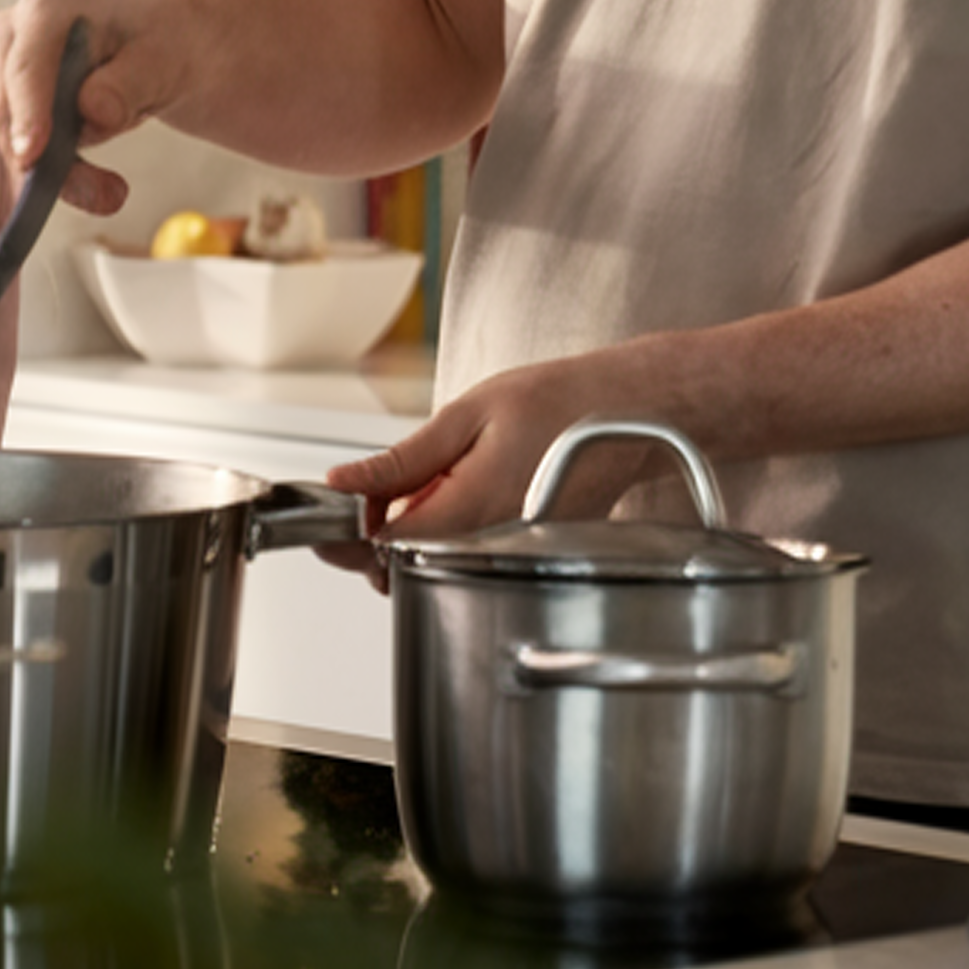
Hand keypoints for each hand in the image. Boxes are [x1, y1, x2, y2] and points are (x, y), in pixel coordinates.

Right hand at [0, 0, 183, 220]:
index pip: (25, 66)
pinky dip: (61, 177)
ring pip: (12, 138)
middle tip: (107, 194)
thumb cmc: (160, 42)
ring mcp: (5, 69)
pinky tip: (103, 189)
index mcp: (47, 8)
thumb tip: (94, 111)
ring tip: (113, 193)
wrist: (160, 46)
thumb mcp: (161, 60)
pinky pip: (24, 151)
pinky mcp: (13, 103)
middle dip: (49, 160)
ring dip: (60, 175)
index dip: (27, 113)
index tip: (32, 158)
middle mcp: (14, 34)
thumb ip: (128, 84)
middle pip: (8, 109)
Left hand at [323, 356, 669, 541]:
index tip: (338, 503)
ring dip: (412, 527)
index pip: (382, 547)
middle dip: (377, 529)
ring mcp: (505, 554)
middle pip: (401, 566)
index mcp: (469, 512)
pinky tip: (460, 487)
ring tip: (432, 476)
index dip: (349, 527)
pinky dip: (447, 526)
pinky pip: (464, 552)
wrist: (630, 412)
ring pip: (431, 562)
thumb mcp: (467, 415)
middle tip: (386, 480)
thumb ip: (402, 460)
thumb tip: (345, 481)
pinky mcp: (518, 552)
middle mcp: (488, 546)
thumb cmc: (561, 403)